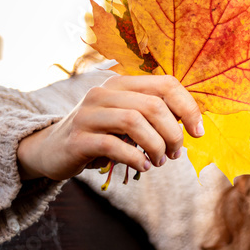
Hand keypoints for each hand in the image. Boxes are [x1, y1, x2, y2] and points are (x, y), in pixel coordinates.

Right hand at [17, 74, 205, 181]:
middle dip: (172, 133)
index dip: (188, 107)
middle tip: (175, 154)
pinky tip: (143, 166)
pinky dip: (135, 158)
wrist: (51, 150)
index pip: (166, 83)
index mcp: (121, 83)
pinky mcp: (77, 139)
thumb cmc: (100, 135)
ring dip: (155, 145)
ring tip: (159, 161)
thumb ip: (153, 116)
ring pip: (134, 121)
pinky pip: (114, 145)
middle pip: (153, 105)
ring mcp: (88, 114)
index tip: (198, 132)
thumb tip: (192, 126)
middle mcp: (103, 93)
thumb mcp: (127, 119)